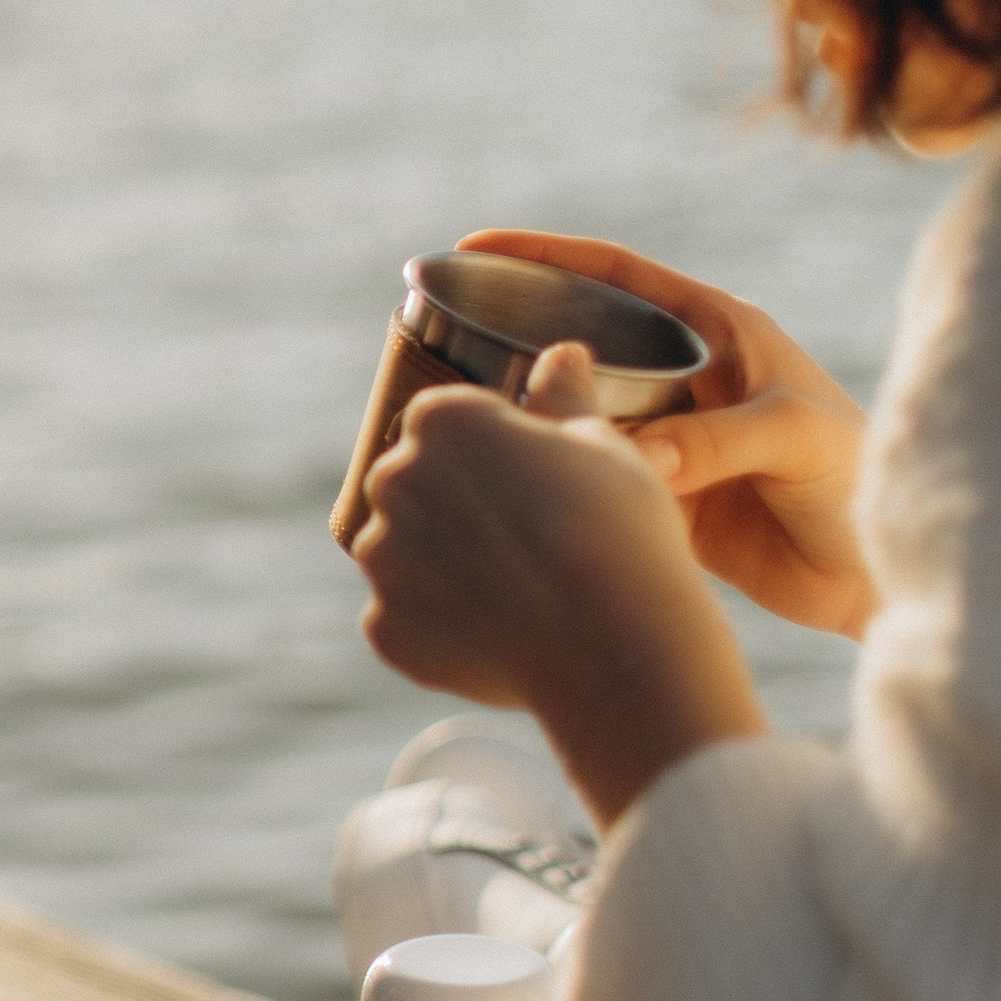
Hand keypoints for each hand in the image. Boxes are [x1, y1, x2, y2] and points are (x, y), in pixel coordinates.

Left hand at [351, 349, 765, 826]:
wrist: (616, 646)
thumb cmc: (619, 532)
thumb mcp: (603, 446)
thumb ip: (564, 396)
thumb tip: (563, 355)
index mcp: (441, 421)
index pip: (444, 424)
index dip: (488, 453)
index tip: (528, 483)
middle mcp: (393, 480)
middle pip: (414, 486)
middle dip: (455, 508)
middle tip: (524, 542)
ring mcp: (382, 557)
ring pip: (403, 554)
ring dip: (440, 568)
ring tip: (512, 594)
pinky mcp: (383, 627)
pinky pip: (403, 619)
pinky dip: (437, 628)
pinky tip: (495, 636)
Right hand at [458, 227, 876, 638]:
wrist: (876, 575)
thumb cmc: (856, 480)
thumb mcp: (792, 438)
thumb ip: (711, 439)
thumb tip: (625, 455)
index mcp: (717, 332)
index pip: (618, 275)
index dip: (546, 255)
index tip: (476, 244)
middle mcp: (683, 377)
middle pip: (583, 339)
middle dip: (518, 334)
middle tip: (444, 339)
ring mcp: (667, 437)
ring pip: (579, 412)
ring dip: (529, 414)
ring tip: (460, 418)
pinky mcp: (658, 498)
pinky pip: (591, 477)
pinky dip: (554, 480)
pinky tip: (505, 487)